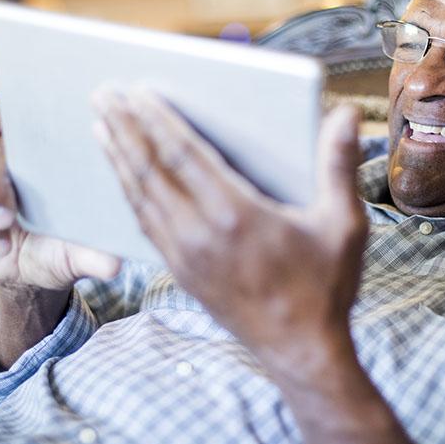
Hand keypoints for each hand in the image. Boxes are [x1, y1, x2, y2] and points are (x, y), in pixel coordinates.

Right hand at [0, 138, 120, 291]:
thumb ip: (95, 258)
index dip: (28, 170)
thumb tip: (116, 264)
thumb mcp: (78, 260)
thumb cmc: (60, 258)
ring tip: (0, 244)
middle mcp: (20, 168)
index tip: (27, 202)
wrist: (29, 277)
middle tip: (4, 223)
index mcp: (50, 172)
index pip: (34, 149)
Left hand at [92, 89, 367, 365]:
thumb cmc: (326, 287)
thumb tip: (345, 113)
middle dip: (123, 128)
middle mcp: (201, 234)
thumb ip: (338, 165)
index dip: (155, 119)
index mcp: (238, 214)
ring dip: (118, 157)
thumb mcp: (344, 225)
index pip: (183, 154)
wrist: (301, 352)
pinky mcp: (181, 273)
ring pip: (140, 197)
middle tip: (101, 95)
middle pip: (150, 170)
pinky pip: (145, 224)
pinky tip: (122, 177)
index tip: (133, 91)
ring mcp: (185, 256)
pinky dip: (129, 193)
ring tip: (100, 126)